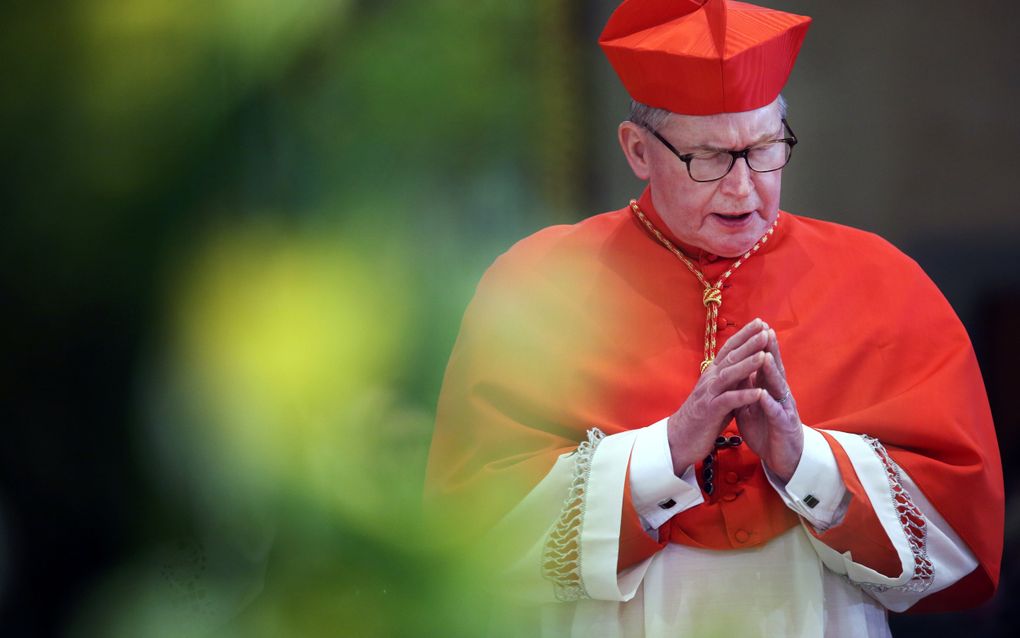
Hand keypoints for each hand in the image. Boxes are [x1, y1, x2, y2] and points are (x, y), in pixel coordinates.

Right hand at [667, 319, 769, 475]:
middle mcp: (710, 379)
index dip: (744, 335)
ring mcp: (709, 394)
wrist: (681, 438)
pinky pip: (728, 401)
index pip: (729, 349)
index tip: (760, 323)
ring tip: (764, 355)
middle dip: (748, 343)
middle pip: (730, 357)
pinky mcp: (709, 411)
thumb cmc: (704, 416)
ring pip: (729, 375)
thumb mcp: (720, 393)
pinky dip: (743, 396)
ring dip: (747, 365)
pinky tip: (758, 392)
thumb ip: (732, 380)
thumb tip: (748, 366)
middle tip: (765, 329)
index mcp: (713, 374)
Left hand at [734, 327, 803, 482]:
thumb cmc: (767, 430)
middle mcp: (779, 395)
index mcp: (769, 389)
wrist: (782, 458)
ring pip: (777, 388)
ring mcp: (783, 409)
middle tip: (765, 330)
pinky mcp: (784, 426)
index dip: (760, 347)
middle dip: (770, 350)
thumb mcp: (751, 406)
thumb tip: (735, 370)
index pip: (764, 364)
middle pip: (774, 369)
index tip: (754, 327)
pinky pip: (775, 413)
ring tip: (764, 357)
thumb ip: (745, 389)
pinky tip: (764, 395)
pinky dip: (769, 404)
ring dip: (771, 372)